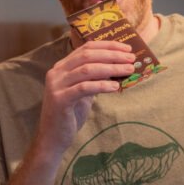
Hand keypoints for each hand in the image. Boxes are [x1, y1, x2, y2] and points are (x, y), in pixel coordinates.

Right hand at [37, 40, 134, 155]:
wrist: (53, 138)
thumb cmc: (70, 115)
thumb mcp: (84, 92)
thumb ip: (94, 78)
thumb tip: (117, 67)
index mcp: (62, 67)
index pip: (86, 48)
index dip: (107, 46)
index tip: (126, 48)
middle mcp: (57, 72)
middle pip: (88, 55)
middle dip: (112, 55)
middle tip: (131, 58)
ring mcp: (57, 85)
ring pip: (87, 70)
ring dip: (111, 68)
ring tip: (128, 70)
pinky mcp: (60, 99)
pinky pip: (84, 88)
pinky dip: (101, 85)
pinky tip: (115, 87)